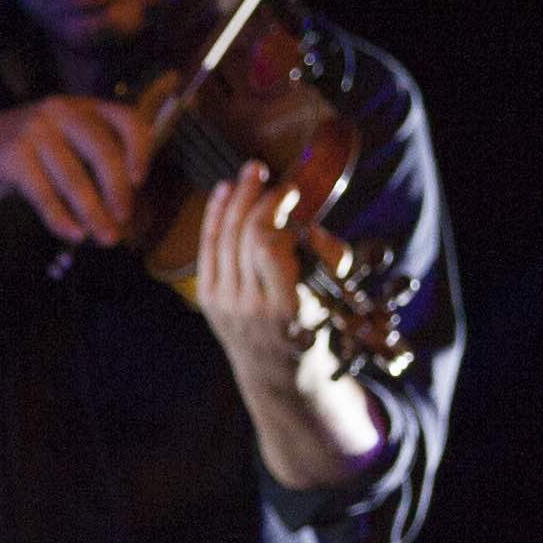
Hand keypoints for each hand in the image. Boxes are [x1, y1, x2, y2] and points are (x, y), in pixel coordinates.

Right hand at [0, 95, 160, 250]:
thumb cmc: (29, 155)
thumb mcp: (64, 143)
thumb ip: (94, 160)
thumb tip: (129, 205)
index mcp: (81, 106)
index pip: (124, 118)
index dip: (139, 149)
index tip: (140, 180)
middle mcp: (59, 111)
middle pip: (102, 150)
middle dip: (117, 191)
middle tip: (123, 220)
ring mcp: (33, 130)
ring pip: (74, 176)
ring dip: (93, 212)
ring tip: (105, 238)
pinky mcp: (11, 155)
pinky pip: (43, 193)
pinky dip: (60, 217)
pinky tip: (73, 234)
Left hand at [188, 160, 321, 374]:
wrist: (276, 372)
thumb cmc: (314, 326)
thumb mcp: (334, 296)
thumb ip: (331, 257)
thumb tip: (306, 226)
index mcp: (285, 306)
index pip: (266, 245)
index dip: (274, 209)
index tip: (291, 191)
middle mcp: (249, 306)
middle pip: (243, 235)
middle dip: (254, 196)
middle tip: (264, 170)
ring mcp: (224, 304)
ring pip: (223, 238)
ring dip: (235, 199)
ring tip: (249, 174)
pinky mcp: (208, 299)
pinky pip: (208, 248)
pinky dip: (215, 216)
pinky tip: (224, 191)